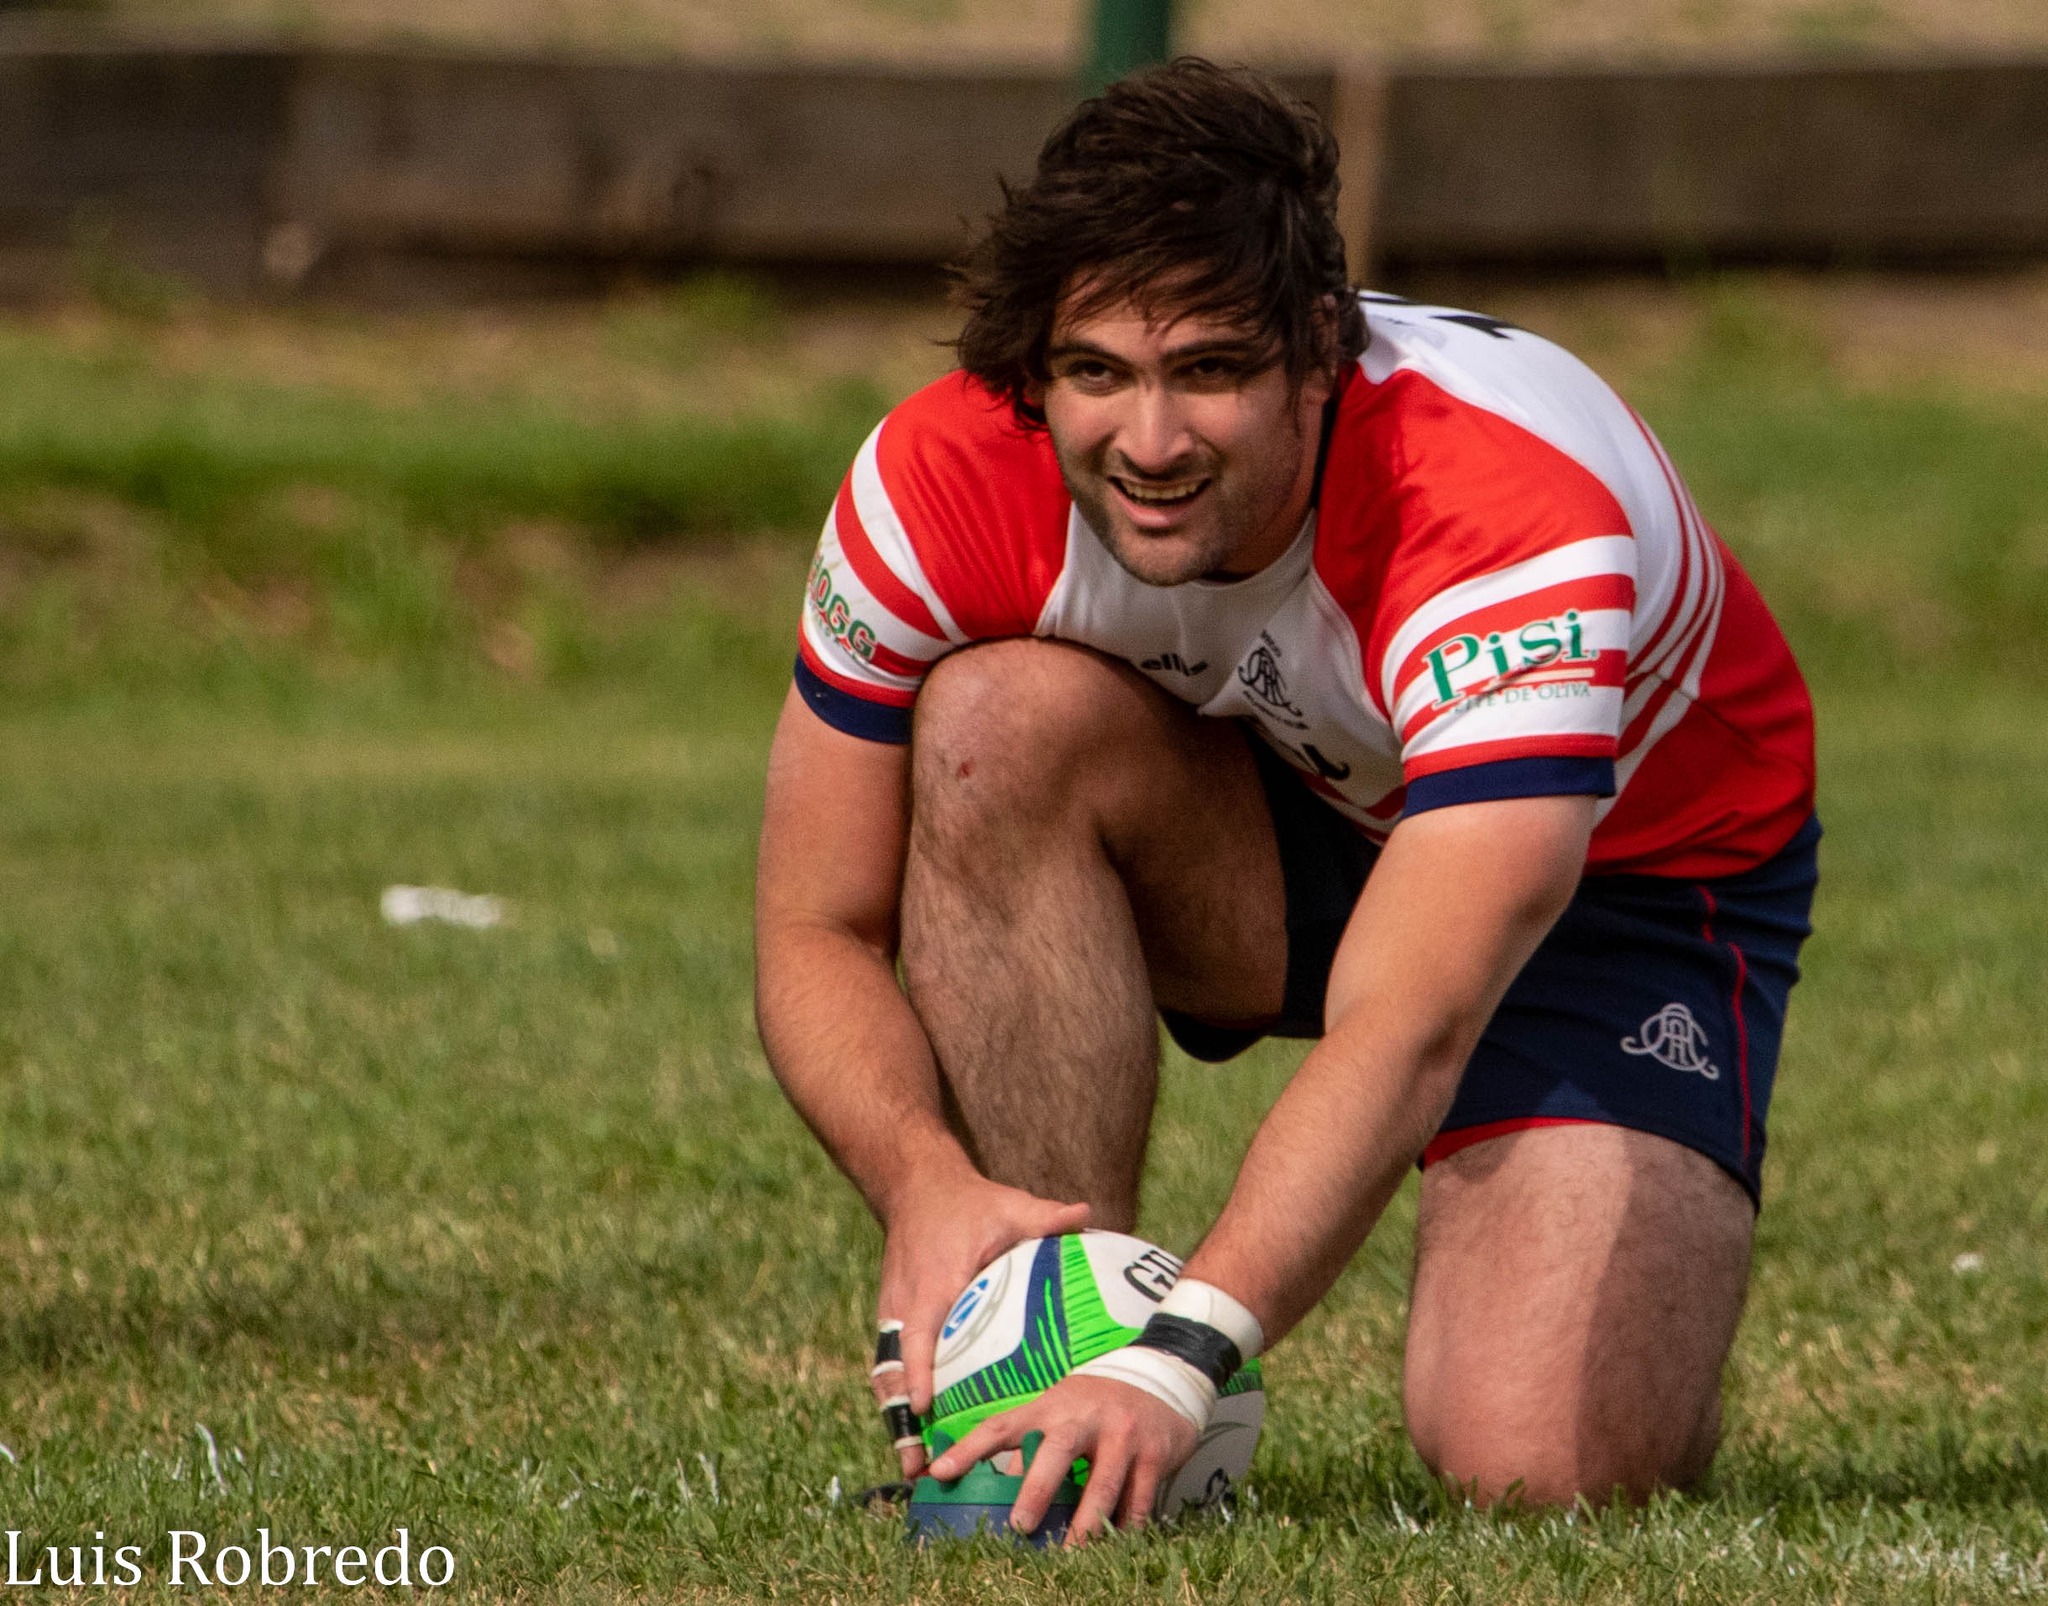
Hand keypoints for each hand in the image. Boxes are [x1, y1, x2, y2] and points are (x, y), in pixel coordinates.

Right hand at [872, 1171, 1089, 1476]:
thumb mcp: (1009, 1205)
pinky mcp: (892, 1318)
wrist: (916, 1188)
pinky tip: (915, 1437)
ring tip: (911, 1469)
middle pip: (894, 1368)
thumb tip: (1086, 1214)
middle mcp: (906, 1303)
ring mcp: (893, 1313)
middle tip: (916, 1466)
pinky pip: (889, 1365)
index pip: (921, 1332)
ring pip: (886, 1373)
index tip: (923, 1406)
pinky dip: (897, 1401)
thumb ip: (1045, 1217)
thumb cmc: (968, 1202)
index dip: (919, 1370)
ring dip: (894, 1419)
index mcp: (934, 1281)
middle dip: (900, 1418)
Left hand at [928, 1374, 1198, 1542]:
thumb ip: (1030, 1446)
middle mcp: (1085, 1417)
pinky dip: (1125, 1526)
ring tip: (1069, 1552)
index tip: (939, 1472)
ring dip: (1084, 1524)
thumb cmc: (1097, 1404)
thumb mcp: (1060, 1412)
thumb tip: (993, 1488)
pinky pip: (1138, 1499)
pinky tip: (1114, 1545)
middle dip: (1037, 1489)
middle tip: (1020, 1524)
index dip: (969, 1449)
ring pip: (1102, 1484)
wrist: (1163, 1377)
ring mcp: (1123, 1435)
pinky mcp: (1154, 1454)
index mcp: (1052, 1407)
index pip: (1002, 1425)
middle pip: (1057, 1451)